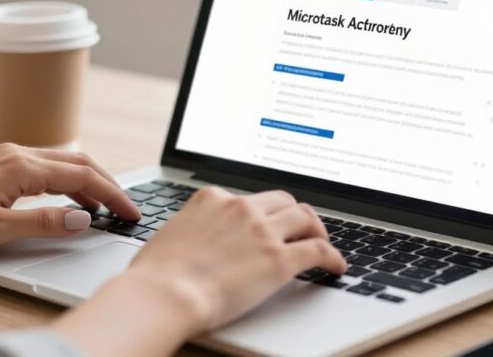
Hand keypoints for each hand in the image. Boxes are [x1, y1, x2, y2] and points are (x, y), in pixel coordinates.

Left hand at [0, 143, 139, 257]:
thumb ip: (45, 223)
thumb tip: (84, 219)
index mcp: (22, 166)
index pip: (83, 176)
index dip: (112, 195)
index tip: (131, 212)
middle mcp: (18, 153)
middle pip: (78, 161)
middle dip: (107, 184)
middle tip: (125, 207)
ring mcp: (6, 156)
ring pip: (62, 161)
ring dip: (86, 181)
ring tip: (102, 207)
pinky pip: (44, 165)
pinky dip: (65, 179)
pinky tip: (65, 197)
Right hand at [54, 187, 345, 356]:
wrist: (163, 294)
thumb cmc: (156, 275)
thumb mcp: (170, 235)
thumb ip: (191, 230)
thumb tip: (192, 241)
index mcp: (212, 198)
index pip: (248, 198)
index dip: (261, 212)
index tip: (265, 223)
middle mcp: (240, 207)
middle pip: (282, 200)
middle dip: (292, 215)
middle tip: (299, 230)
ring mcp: (262, 231)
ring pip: (306, 217)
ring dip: (316, 229)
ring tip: (321, 243)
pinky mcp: (279, 259)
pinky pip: (318, 250)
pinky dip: (333, 257)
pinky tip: (336, 267)